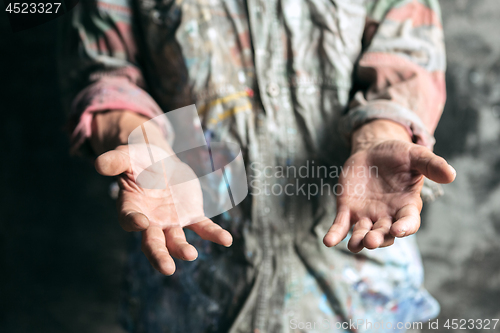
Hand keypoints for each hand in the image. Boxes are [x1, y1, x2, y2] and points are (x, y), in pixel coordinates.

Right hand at [91, 111, 232, 274]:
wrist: (160, 159)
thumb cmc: (138, 158)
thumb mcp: (126, 154)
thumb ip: (115, 160)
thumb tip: (98, 163)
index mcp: (131, 206)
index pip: (129, 219)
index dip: (133, 222)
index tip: (140, 224)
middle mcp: (150, 220)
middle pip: (153, 242)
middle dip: (159, 255)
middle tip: (167, 269)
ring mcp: (172, 221)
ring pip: (177, 240)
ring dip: (183, 249)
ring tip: (192, 255)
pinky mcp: (191, 216)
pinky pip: (203, 227)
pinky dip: (214, 234)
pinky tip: (226, 240)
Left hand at [323, 120, 455, 251]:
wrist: (373, 151)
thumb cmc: (398, 156)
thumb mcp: (415, 156)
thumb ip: (431, 165)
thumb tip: (451, 175)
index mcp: (406, 206)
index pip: (408, 223)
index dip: (404, 228)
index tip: (398, 229)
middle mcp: (387, 216)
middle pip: (384, 234)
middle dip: (378, 238)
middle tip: (371, 240)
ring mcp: (366, 216)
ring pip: (362, 234)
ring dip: (358, 240)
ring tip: (354, 244)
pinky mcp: (348, 211)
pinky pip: (341, 226)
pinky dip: (335, 234)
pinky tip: (328, 241)